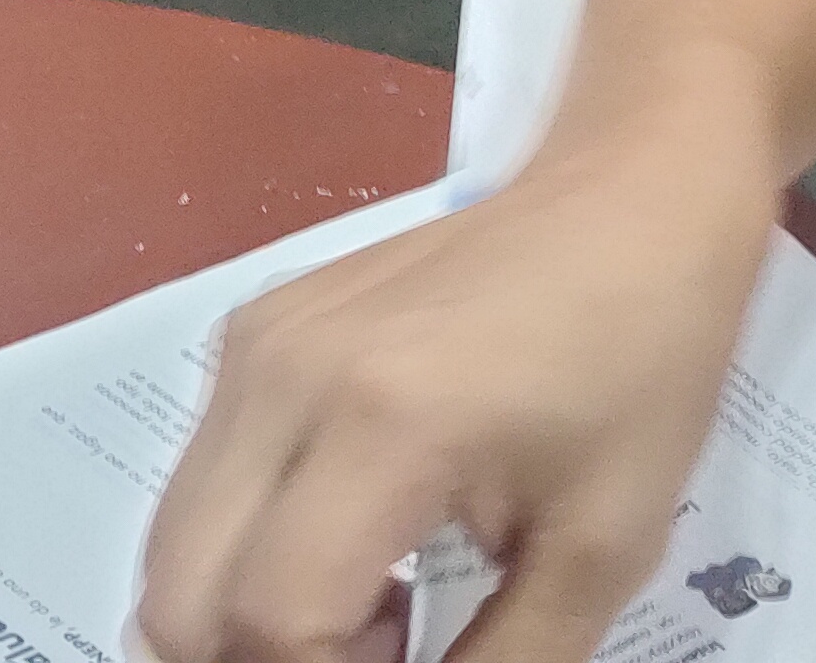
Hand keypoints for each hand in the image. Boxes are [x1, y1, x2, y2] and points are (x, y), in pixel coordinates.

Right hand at [134, 145, 772, 662]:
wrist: (626, 199)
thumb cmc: (643, 367)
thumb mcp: (599, 551)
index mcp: (382, 424)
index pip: (274, 620)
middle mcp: (282, 378)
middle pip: (183, 599)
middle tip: (383, 656)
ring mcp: (251, 346)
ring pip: (173, 549)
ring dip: (246, 617)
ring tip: (376, 610)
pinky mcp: (248, 332)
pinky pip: (198, 487)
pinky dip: (246, 554)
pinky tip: (357, 545)